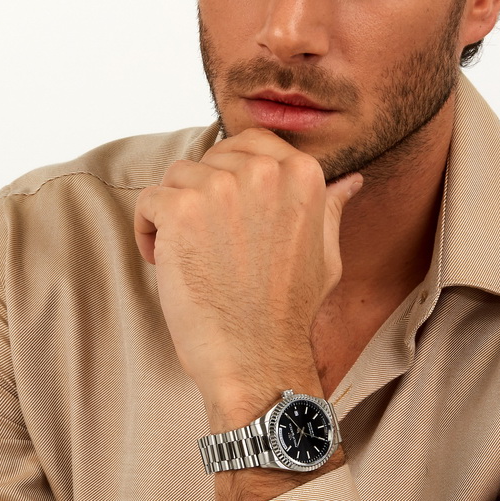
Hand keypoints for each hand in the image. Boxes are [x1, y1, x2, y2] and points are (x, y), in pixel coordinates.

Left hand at [134, 128, 361, 425]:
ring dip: (176, 212)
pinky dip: (148, 230)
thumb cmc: (289, 311)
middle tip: (209, 240)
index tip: (230, 214)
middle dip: (204, 193)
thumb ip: (330, 208)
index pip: (253, 143)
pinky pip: (148, 200)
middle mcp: (264, 172)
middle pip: (212, 158)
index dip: (233, 176)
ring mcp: (220, 188)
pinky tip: (165, 260)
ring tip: (188, 253)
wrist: (256, 357)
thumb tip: (351, 180)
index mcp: (303, 174)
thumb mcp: (326, 253)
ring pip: (178, 176)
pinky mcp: (181, 210)